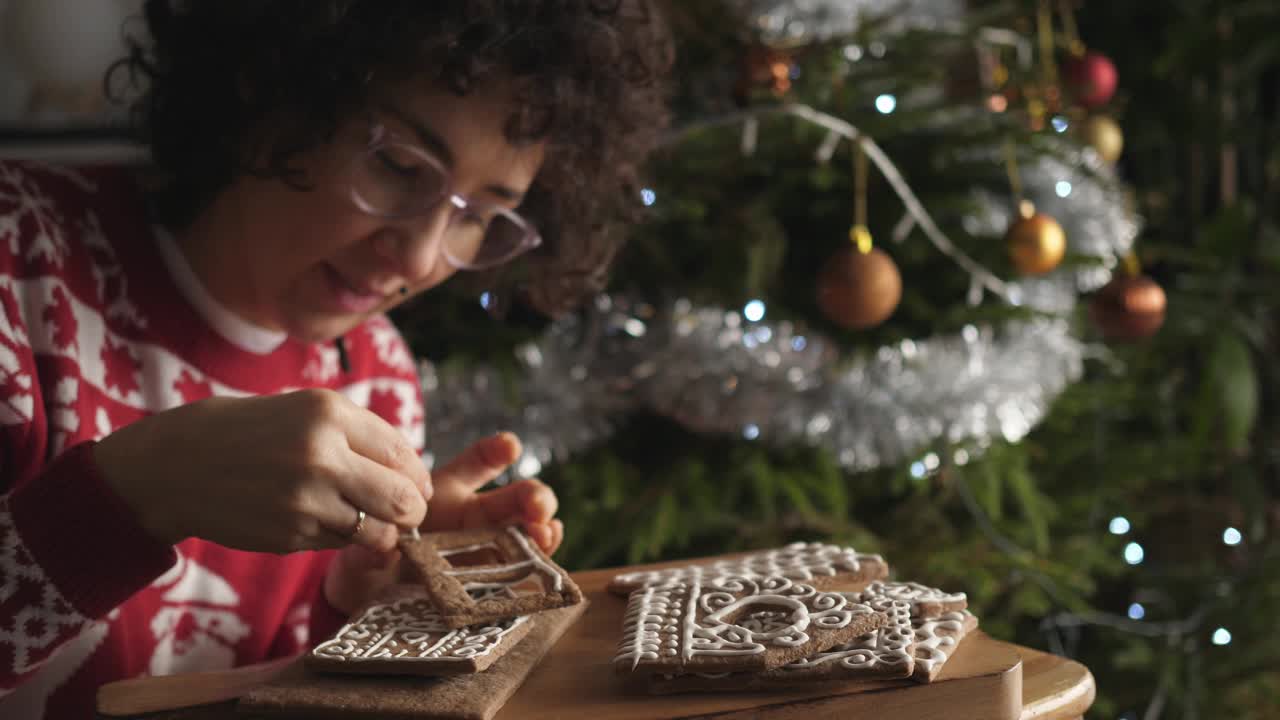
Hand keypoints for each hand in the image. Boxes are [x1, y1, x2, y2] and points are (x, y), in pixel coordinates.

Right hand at [93, 389, 431, 554]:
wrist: (176, 465)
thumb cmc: (251, 432)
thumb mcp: (305, 412)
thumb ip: (361, 436)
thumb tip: (415, 476)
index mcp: (330, 413)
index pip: (403, 454)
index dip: (418, 478)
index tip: (417, 488)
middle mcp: (322, 455)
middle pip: (402, 499)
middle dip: (412, 512)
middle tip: (407, 515)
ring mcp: (306, 499)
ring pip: (376, 531)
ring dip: (380, 532)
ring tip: (365, 522)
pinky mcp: (290, 535)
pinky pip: (339, 544)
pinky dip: (340, 538)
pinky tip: (318, 521)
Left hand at [322, 432, 562, 613]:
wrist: (368, 601)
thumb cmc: (367, 561)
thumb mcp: (361, 551)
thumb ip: (367, 550)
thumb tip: (378, 551)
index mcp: (445, 494)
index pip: (475, 464)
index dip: (495, 452)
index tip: (510, 446)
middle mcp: (473, 518)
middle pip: (512, 499)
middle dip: (531, 496)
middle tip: (536, 504)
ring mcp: (488, 550)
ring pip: (526, 531)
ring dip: (541, 527)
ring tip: (546, 530)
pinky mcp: (494, 582)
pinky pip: (525, 571)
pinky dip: (541, 562)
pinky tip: (548, 556)